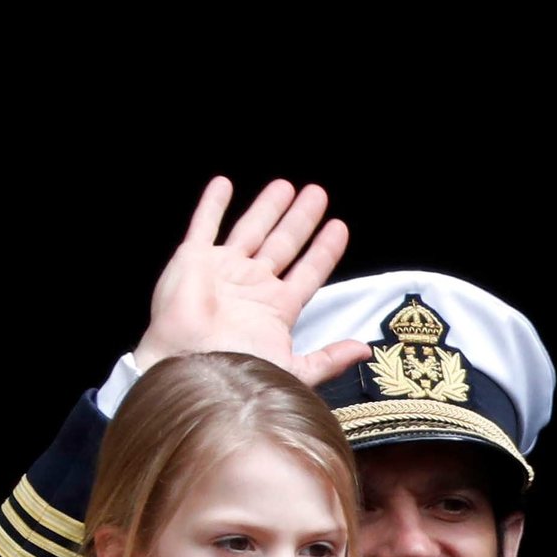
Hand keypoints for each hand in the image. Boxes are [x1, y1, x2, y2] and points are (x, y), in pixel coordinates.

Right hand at [131, 176, 368, 385]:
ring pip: (251, 229)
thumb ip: (329, 358)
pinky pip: (204, 224)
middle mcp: (251, 285)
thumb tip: (364, 349)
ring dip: (267, 207)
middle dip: (300, 219)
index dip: (324, 250)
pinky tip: (223, 184)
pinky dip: (213, 204)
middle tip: (317, 194)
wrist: (192, 369)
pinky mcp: (193, 260)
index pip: (309, 271)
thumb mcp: (293, 369)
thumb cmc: (239, 372)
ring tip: (286, 186)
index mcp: (276, 308)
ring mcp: (223, 270)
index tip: (339, 228)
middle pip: (283, 243)